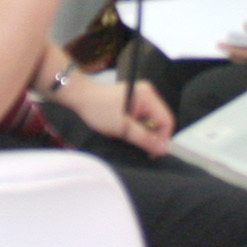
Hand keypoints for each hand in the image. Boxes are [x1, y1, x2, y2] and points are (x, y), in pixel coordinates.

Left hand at [59, 75, 173, 156]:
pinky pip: (143, 118)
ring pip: (151, 121)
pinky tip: (125, 129)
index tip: (151, 152)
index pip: (166, 121)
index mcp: (148, 96)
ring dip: (141, 132)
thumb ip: (144, 139)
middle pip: (160, 121)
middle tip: (135, 144)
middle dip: (150, 135)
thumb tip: (164, 149)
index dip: (162, 138)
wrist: (80, 96)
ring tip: (127, 135)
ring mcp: (141, 96)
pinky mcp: (134, 100)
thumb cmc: (98, 109)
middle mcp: (148, 94)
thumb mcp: (123, 128)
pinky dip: (136, 126)